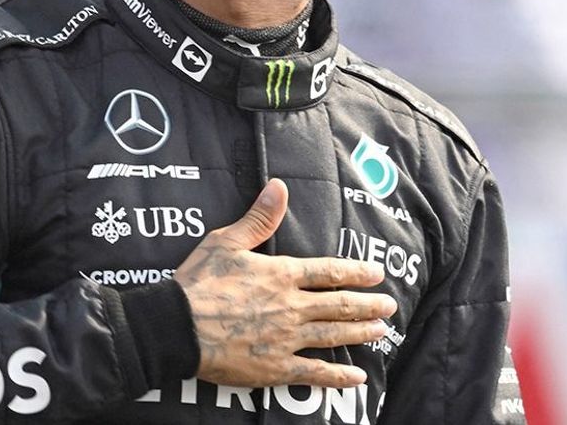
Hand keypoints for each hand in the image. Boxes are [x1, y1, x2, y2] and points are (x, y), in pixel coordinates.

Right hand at [175, 178, 395, 388]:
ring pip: (333, 336)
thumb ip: (259, 218)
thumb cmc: (198, 282)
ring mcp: (286, 339)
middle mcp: (291, 307)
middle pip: (340, 305)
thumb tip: (280, 187)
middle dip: (368, 305)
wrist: (177, 326)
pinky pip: (314, 373)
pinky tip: (357, 378)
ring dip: (361, 333)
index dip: (357, 273)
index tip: (378, 274)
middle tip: (390, 306)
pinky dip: (338, 376)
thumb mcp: (226, 241)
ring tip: (381, 332)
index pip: (329, 272)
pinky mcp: (275, 368)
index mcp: (281, 275)